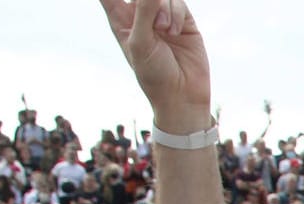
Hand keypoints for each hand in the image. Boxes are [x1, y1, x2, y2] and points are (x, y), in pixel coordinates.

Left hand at [97, 0, 212, 133]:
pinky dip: (177, 14)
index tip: (125, 6)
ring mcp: (162, 17)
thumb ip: (144, 12)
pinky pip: (178, 3)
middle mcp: (140, 16)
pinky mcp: (183, 21)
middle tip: (152, 14)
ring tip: (165, 30)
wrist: (182, 95)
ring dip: (164, 8)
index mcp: (120, 21)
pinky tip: (175, 32)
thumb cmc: (154, 74)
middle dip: (147, 0)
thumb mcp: (141, 43)